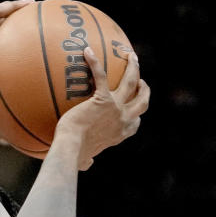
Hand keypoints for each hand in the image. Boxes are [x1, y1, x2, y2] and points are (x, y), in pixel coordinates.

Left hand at [55, 46, 149, 169]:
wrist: (71, 149)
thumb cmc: (74, 156)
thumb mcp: (85, 161)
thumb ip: (88, 161)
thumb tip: (87, 164)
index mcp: (120, 134)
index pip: (135, 123)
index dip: (137, 114)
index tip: (134, 109)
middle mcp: (123, 119)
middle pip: (142, 100)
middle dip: (144, 88)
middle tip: (140, 78)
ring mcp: (115, 108)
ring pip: (131, 82)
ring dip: (133, 67)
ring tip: (130, 55)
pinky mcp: (102, 98)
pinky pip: (101, 75)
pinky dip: (94, 62)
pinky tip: (87, 51)